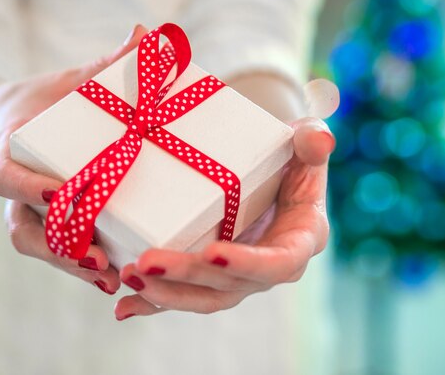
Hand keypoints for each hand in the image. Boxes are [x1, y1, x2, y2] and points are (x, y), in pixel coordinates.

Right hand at [0, 25, 145, 292]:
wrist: (32, 120)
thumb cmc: (58, 100)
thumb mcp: (79, 80)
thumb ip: (108, 64)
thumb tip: (147, 33)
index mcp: (14, 153)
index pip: (5, 177)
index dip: (26, 188)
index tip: (58, 193)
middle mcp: (19, 190)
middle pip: (23, 228)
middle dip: (56, 246)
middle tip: (97, 257)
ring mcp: (33, 212)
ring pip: (40, 248)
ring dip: (71, 267)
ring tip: (111, 278)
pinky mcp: (54, 225)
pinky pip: (60, 253)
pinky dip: (83, 269)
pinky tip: (116, 279)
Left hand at [114, 113, 336, 319]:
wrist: (274, 171)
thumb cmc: (292, 157)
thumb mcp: (307, 143)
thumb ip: (313, 141)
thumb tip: (320, 138)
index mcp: (299, 240)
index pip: (277, 262)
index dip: (247, 263)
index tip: (213, 253)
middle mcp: (268, 267)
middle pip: (229, 285)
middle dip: (187, 277)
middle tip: (146, 263)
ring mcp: (238, 275)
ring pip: (203, 296)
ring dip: (164, 293)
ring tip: (129, 276)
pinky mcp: (213, 276)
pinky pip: (184, 295)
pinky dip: (154, 304)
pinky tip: (124, 307)